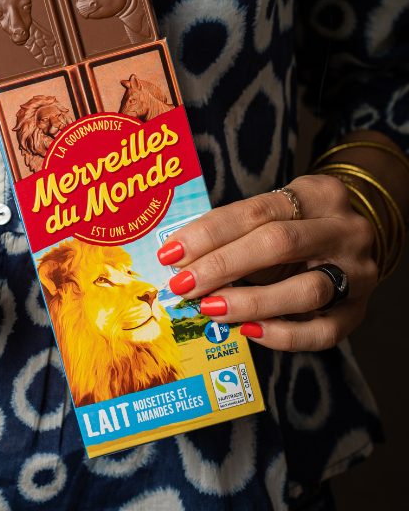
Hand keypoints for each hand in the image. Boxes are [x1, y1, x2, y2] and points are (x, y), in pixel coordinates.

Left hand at [157, 175, 377, 350]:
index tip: (171, 252)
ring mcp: (358, 273)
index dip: (209, 233)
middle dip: (222, 265)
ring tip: (210, 308)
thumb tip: (181, 262)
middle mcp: (344, 230)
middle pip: (278, 244)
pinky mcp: (360, 312)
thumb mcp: (275, 214)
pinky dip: (282, 335)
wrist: (359, 239)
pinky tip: (249, 331)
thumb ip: (237, 232)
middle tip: (183, 284)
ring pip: (306, 290)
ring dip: (250, 302)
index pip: (255, 211)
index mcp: (318, 195)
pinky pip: (322, 332)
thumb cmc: (299, 226)